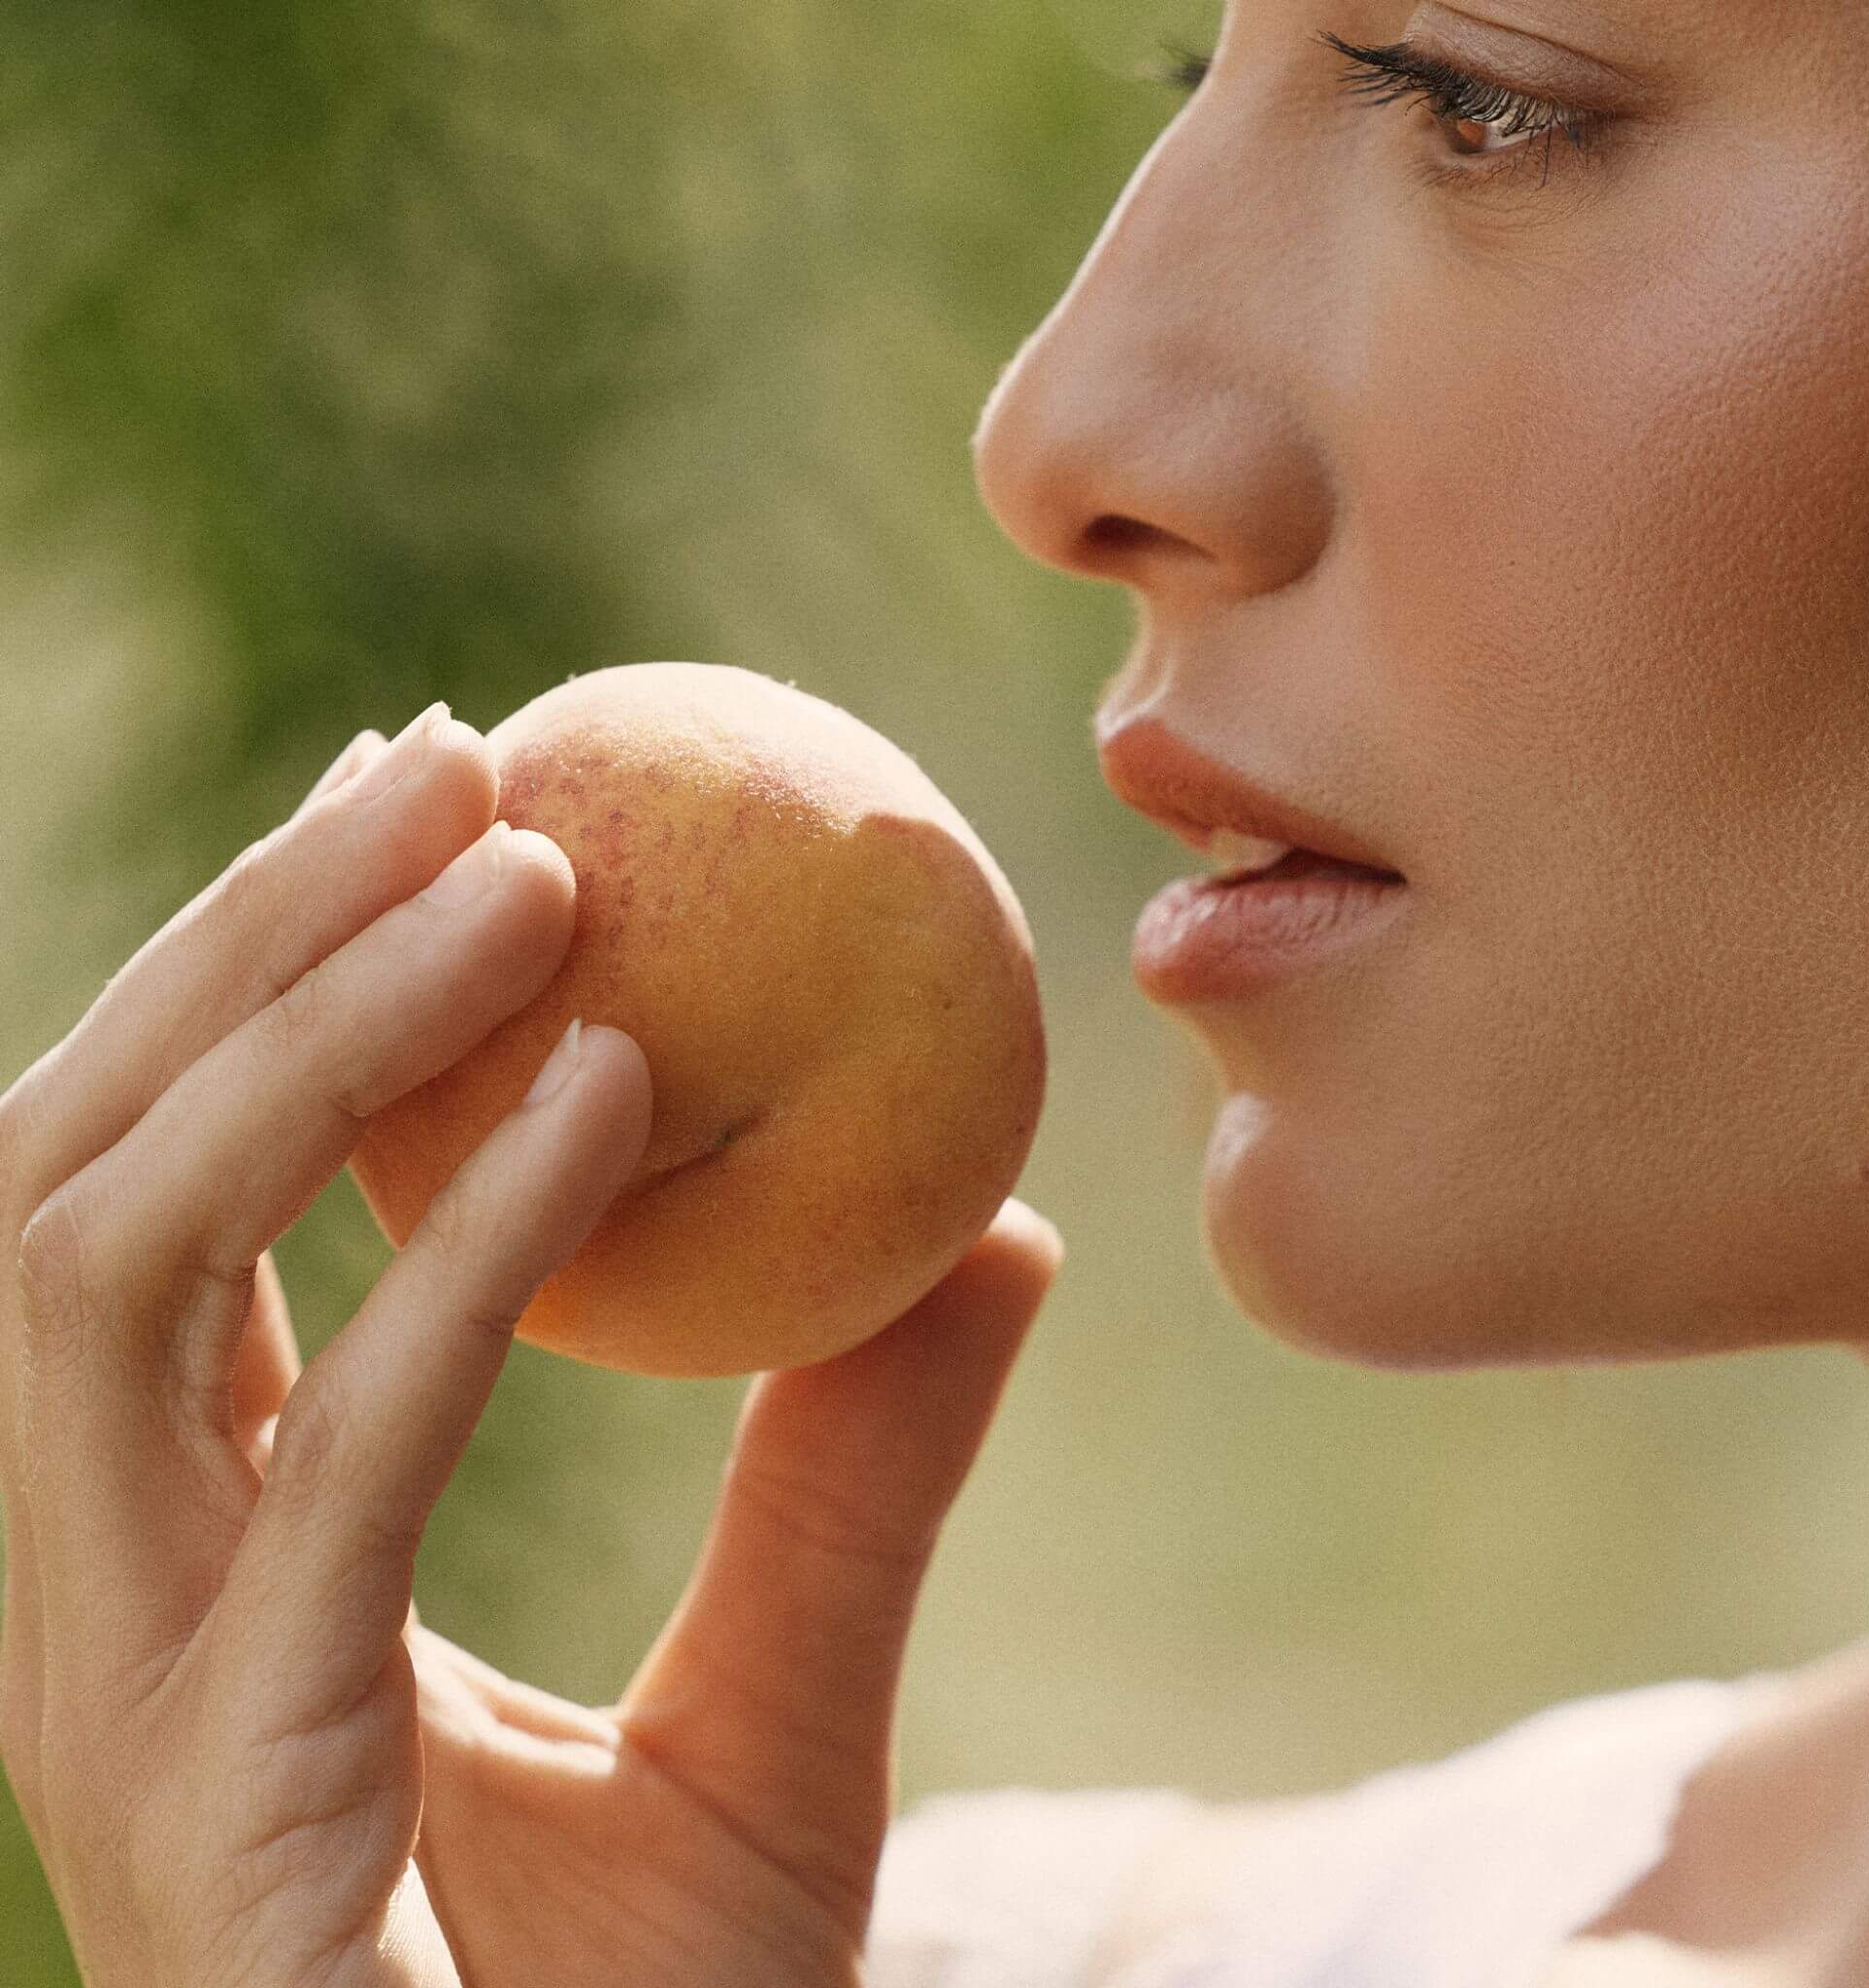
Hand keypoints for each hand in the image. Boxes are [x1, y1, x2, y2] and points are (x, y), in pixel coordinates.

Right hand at [0, 710, 1061, 1987]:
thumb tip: (996, 1230)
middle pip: (71, 1184)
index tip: (429, 802)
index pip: (165, 1204)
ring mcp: (123, 1713)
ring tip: (523, 870)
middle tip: (443, 758)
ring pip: (107, 1276)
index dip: (265, 983)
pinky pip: (324, 1470)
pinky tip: (631, 1093)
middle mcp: (106, 1610)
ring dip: (304, 1037)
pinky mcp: (209, 1815)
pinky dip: (463, 1259)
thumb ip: (858, 1467)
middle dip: (235, 947)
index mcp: (197, 1565)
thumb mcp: (787, 1709)